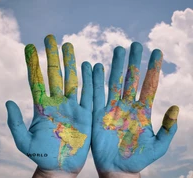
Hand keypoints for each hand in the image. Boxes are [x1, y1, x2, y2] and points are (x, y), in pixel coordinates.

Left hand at [5, 34, 92, 176]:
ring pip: (72, 80)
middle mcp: (57, 103)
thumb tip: (8, 102)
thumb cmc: (42, 156)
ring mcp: (72, 107)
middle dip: (53, 56)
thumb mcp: (24, 141)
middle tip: (51, 38)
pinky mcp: (85, 114)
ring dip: (71, 63)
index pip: (36, 80)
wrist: (60, 167)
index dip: (33, 64)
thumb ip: (16, 122)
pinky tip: (90, 66)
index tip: (30, 47)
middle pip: (55, 75)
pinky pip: (88, 94)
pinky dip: (89, 80)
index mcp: (42, 108)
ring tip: (69, 46)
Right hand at [92, 42, 178, 176]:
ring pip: (114, 82)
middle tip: (135, 44)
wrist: (118, 169)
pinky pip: (97, 94)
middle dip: (133, 62)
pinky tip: (94, 67)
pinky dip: (95, 81)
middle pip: (131, 79)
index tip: (156, 52)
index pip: (149, 85)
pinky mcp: (99, 114)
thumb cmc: (138, 158)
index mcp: (142, 111)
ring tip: (118, 49)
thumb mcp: (158, 146)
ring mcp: (112, 108)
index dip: (153, 69)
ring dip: (115, 66)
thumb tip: (176, 107)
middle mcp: (127, 105)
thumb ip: (168, 128)